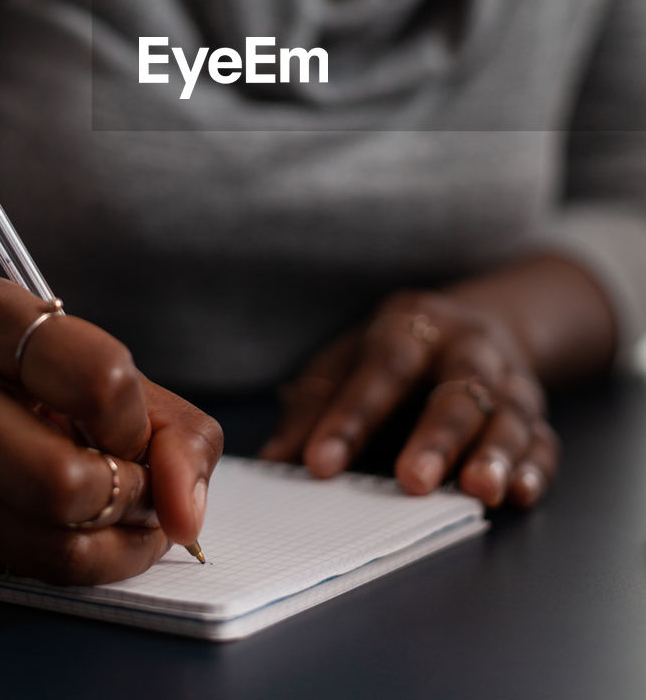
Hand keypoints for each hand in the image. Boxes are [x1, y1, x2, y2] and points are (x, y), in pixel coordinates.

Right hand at [0, 279, 219, 582]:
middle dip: (128, 498)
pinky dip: (75, 565)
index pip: (102, 379)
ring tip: (122, 519)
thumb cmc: (26, 383)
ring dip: (112, 544)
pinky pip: (18, 567)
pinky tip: (77, 537)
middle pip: (67, 480)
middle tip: (137, 489)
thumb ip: (174, 431)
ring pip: (46, 540)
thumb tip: (186, 513)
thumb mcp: (102, 372)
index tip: (130, 431)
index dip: (136, 425)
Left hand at [259, 291, 559, 508]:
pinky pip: (543, 441)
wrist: (473, 326)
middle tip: (412, 481)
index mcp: (412, 325)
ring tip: (479, 492)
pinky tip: (520, 493)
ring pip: (509, 415)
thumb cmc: (394, 355)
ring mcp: (509, 380)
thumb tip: (274, 458)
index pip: (381, 366)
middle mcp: (467, 347)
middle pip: (459, 386)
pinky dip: (535, 469)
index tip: (320, 464)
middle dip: (436, 435)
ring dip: (495, 454)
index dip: (351, 416)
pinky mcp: (537, 416)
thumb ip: (313, 406)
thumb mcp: (346, 360)